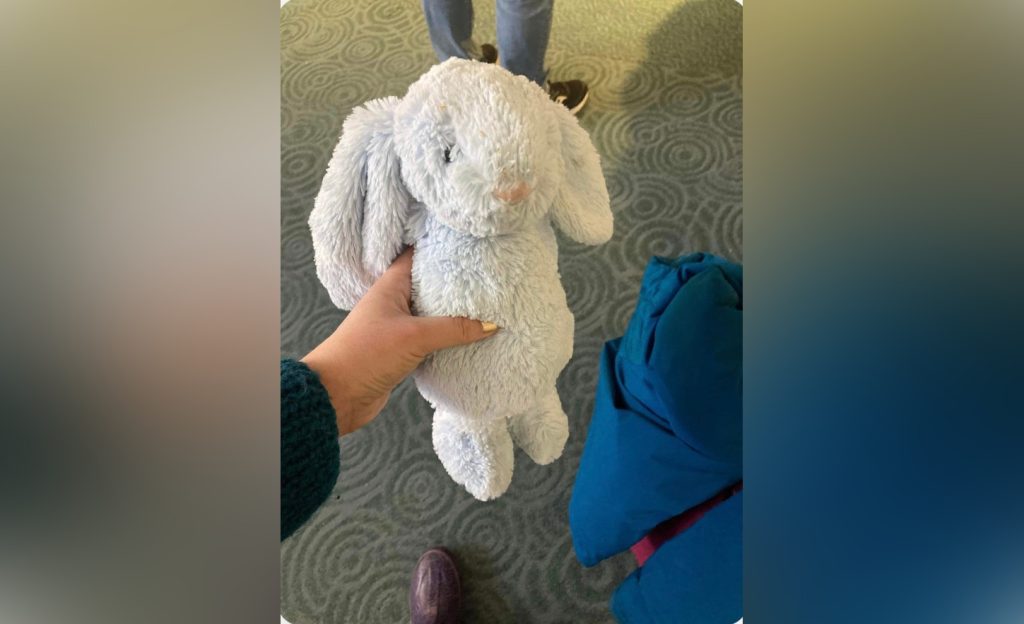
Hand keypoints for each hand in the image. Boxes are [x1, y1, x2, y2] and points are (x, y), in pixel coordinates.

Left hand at [301, 248, 497, 434]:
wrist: (336, 397)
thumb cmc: (365, 354)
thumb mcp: (414, 336)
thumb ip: (453, 328)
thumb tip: (491, 324)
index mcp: (391, 286)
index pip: (417, 256)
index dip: (440, 248)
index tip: (469, 244)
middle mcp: (394, 303)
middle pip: (429, 286)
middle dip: (454, 282)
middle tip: (488, 276)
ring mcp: (397, 328)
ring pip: (432, 315)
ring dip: (453, 314)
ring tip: (487, 305)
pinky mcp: (401, 352)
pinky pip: (431, 340)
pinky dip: (448, 339)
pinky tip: (469, 339)